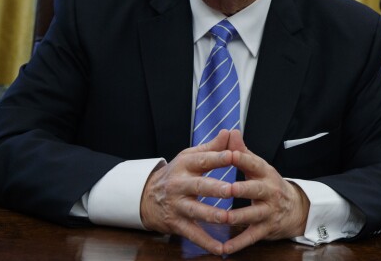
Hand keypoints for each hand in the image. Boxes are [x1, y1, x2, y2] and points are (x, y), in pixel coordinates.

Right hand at [139, 129, 234, 255]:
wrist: (146, 196)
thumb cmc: (178, 173)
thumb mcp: (191, 157)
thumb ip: (213, 147)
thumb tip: (231, 132)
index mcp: (185, 165)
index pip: (203, 160)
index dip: (218, 157)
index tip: (234, 155)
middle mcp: (179, 184)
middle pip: (199, 186)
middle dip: (215, 188)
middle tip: (231, 189)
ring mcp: (177, 205)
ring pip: (195, 211)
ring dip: (211, 215)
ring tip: (227, 218)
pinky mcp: (176, 223)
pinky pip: (192, 234)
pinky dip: (206, 242)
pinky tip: (220, 248)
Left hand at [223, 130, 310, 254]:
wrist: (295, 208)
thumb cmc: (268, 184)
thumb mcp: (259, 167)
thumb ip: (242, 151)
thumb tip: (231, 132)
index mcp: (265, 173)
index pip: (254, 163)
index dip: (242, 158)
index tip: (229, 153)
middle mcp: (269, 191)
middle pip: (256, 189)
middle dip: (242, 189)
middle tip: (227, 189)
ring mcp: (268, 211)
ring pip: (253, 214)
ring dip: (238, 216)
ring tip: (223, 218)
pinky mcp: (266, 228)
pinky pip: (251, 236)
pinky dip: (238, 244)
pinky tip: (224, 249)